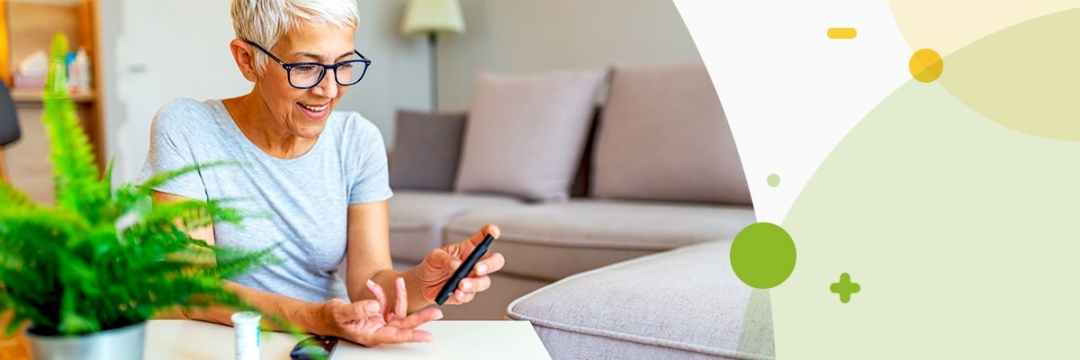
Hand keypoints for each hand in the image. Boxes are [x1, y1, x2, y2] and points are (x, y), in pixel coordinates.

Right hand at [320, 277, 442, 346]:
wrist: (321, 316)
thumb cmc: (328, 318)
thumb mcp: (341, 312)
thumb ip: (358, 309)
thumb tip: (375, 306)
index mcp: (370, 335)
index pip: (395, 337)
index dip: (413, 335)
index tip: (428, 335)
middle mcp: (377, 330)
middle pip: (404, 325)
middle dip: (420, 318)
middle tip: (436, 312)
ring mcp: (377, 322)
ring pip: (396, 310)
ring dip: (398, 295)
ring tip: (398, 282)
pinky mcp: (376, 314)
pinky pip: (385, 303)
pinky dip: (381, 293)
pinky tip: (371, 285)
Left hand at [416, 224, 504, 304]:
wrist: (423, 284)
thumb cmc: (432, 266)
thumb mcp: (434, 256)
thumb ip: (445, 258)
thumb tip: (457, 265)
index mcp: (469, 249)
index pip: (484, 237)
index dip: (491, 232)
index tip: (493, 232)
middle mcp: (474, 263)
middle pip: (495, 261)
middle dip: (490, 265)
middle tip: (477, 269)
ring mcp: (472, 279)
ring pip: (485, 282)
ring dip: (474, 284)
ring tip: (460, 284)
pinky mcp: (466, 293)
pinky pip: (470, 295)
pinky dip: (464, 295)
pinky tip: (456, 293)